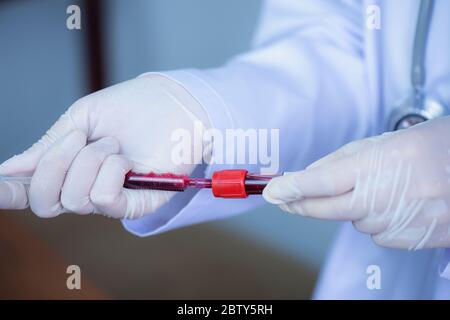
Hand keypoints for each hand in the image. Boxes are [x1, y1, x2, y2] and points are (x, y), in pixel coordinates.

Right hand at [0, 74, 208, 218]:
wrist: (171, 103)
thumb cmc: (131, 108)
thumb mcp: (81, 120)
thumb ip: (48, 146)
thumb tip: (9, 168)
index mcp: (69, 169)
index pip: (33, 190)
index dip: (9, 191)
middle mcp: (86, 189)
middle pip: (46, 204)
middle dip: (53, 166)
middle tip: (79, 138)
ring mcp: (112, 199)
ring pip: (75, 199)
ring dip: (90, 161)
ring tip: (113, 144)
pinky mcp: (137, 204)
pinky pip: (104, 200)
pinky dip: (109, 172)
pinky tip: (125, 159)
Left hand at [263, 116, 449, 249]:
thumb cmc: (435, 147)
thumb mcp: (385, 141)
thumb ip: (343, 159)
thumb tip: (308, 176)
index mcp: (380, 162)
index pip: (322, 181)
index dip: (293, 188)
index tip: (272, 192)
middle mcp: (387, 195)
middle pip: (326, 208)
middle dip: (301, 204)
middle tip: (285, 199)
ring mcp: (401, 220)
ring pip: (353, 221)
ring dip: (352, 207)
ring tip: (381, 187)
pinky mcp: (412, 239)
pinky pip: (376, 233)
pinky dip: (376, 219)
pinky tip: (396, 203)